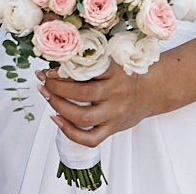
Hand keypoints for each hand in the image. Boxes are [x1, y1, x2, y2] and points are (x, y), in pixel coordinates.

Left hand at [37, 63, 163, 147]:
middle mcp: (116, 93)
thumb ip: (90, 59)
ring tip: (48, 97)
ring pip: (83, 117)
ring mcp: (114, 113)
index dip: (64, 71)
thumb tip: (57, 58)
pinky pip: (90, 139)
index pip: (87, 70)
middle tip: (45, 82)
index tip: (50, 70)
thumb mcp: (112, 60)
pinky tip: (57, 119)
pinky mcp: (112, 128)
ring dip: (59, 107)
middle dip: (57, 88)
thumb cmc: (125, 75)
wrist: (150, 91)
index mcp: (114, 72)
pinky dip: (70, 132)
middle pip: (82, 94)